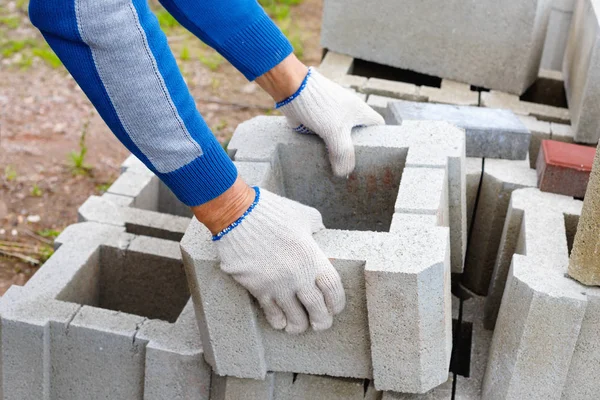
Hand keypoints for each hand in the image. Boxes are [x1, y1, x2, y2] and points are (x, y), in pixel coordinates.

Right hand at [211, 187, 345, 333]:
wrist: (237, 214)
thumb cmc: (270, 211)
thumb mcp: (302, 214)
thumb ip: (316, 226)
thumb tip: (320, 231)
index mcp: (312, 257)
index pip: (333, 289)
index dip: (337, 303)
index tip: (335, 308)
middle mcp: (298, 275)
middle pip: (317, 308)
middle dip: (321, 321)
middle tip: (320, 324)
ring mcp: (277, 284)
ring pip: (294, 317)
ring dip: (298, 325)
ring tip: (298, 327)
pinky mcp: (257, 288)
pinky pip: (271, 312)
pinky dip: (277, 320)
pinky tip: (280, 322)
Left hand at [256, 55, 384, 176]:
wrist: (292, 89)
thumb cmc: (319, 106)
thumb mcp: (336, 132)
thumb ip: (343, 154)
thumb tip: (343, 174)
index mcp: (360, 111)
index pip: (378, 126)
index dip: (379, 139)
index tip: (374, 155)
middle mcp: (348, 113)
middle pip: (358, 135)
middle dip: (355, 150)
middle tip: (352, 166)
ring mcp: (332, 117)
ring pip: (339, 138)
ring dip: (336, 150)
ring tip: (336, 167)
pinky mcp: (317, 121)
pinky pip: (323, 137)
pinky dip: (322, 147)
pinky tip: (319, 158)